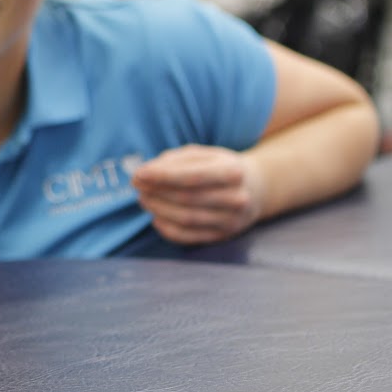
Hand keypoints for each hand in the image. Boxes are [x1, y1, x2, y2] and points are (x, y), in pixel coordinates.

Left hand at [132, 145, 264, 245]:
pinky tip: (156, 218)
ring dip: (158, 209)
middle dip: (156, 192)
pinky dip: (167, 229)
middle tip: (137, 186)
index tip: (139, 174)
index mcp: (232, 171)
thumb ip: (172, 161)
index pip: (192, 176)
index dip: (162, 176)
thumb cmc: (218, 167)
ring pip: (186, 218)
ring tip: (144, 199)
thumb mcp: (201, 154)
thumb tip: (142, 174)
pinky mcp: (224, 235)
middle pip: (187, 198)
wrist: (254, 188)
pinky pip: (189, 237)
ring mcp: (232, 220)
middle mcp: (237, 198)